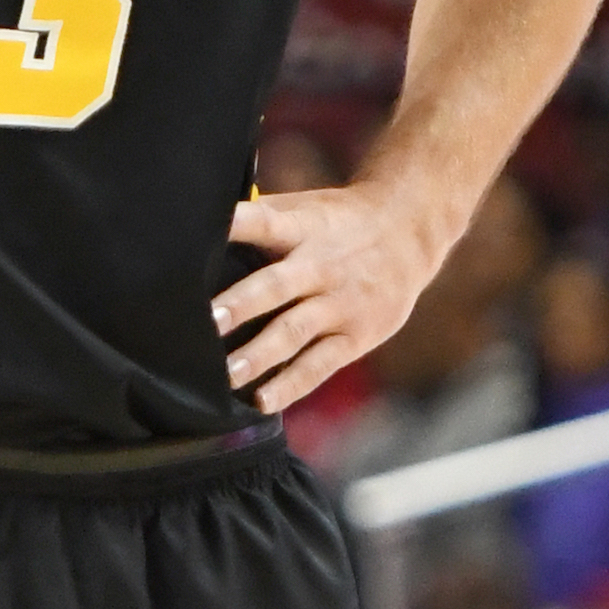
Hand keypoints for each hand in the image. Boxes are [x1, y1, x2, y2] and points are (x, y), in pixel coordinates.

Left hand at [210, 184, 442, 413]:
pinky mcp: (355, 335)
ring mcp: (340, 303)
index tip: (204, 235)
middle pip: (277, 285)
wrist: (409, 233)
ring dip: (260, 354)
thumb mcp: (305, 208)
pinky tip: (262, 400)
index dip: (235, 226)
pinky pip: (319, 364)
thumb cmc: (337, 222)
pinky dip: (290, 385)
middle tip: (208, 323)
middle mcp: (320, 265)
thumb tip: (200, 230)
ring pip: (295, 331)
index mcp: (302, 227)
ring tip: (227, 373)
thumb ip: (260, 219)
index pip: (264, 221)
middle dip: (242, 304)